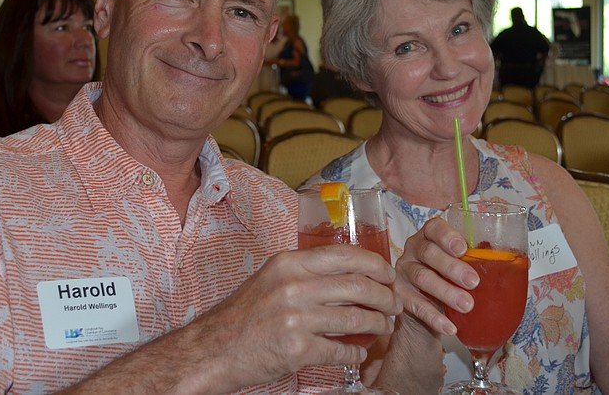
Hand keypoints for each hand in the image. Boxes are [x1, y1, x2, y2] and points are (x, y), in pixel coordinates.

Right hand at [205, 245, 400, 389]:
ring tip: (384, 326)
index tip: (389, 274)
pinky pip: (341, 349)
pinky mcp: (298, 349)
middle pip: (358, 286)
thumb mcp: (271, 278)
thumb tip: (348, 273)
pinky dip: (356, 352)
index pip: (346, 256)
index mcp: (289, 263)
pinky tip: (359, 352)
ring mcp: (296, 318)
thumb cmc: (242, 315)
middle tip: (395, 303)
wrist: (213, 350)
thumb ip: (305, 272)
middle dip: (386, 296)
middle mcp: (294, 286)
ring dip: (378, 324)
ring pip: (356, 318)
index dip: (375, 265)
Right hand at [393, 217, 478, 336]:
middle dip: (452, 267)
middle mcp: (413, 250)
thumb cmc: (448, 280)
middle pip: (428, 252)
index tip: (463, 249)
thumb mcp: (460, 267)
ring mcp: (403, 272)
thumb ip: (479, 261)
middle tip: (474, 282)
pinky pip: (414, 305)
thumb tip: (520, 263)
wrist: (425, 311)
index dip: (447, 236)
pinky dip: (434, 317)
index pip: (434, 227)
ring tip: (467, 306)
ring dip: (446, 292)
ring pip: (422, 277)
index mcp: (430, 237)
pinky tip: (450, 327)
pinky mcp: (398, 295)